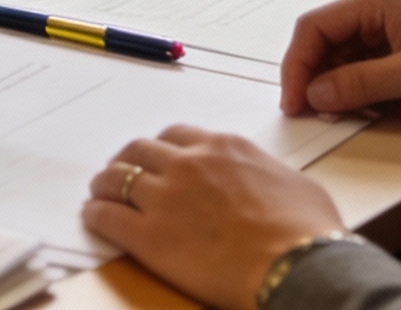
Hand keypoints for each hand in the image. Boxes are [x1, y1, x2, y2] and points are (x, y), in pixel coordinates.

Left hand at [80, 126, 346, 309]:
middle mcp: (189, 163)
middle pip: (139, 150)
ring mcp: (166, 197)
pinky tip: (92, 217)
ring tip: (99, 192)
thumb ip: (268, 175)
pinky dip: (96, 214)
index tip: (156, 157)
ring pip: (117, 178)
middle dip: (127, 160)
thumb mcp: (297, 185)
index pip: (177, 134)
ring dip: (105, 184)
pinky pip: (108, 216)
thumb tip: (269, 183)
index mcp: (224, 147)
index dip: (162, 148)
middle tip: (120, 172)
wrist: (298, 266)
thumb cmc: (308, 232)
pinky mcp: (150, 236)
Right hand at [280, 0, 400, 114]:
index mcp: (374, 2)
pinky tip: (356, 107)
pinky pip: (361, 68)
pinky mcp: (398, 51)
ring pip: (340, 57)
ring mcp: (387, 30)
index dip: (297, 63)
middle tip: (305, 112)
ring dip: (332, 85)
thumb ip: (360, 83)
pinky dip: (353, 89)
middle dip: (312, 75)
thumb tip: (316, 94)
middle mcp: (375, 11)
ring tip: (331, 113)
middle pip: (324, 41)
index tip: (293, 99)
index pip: (315, 26)